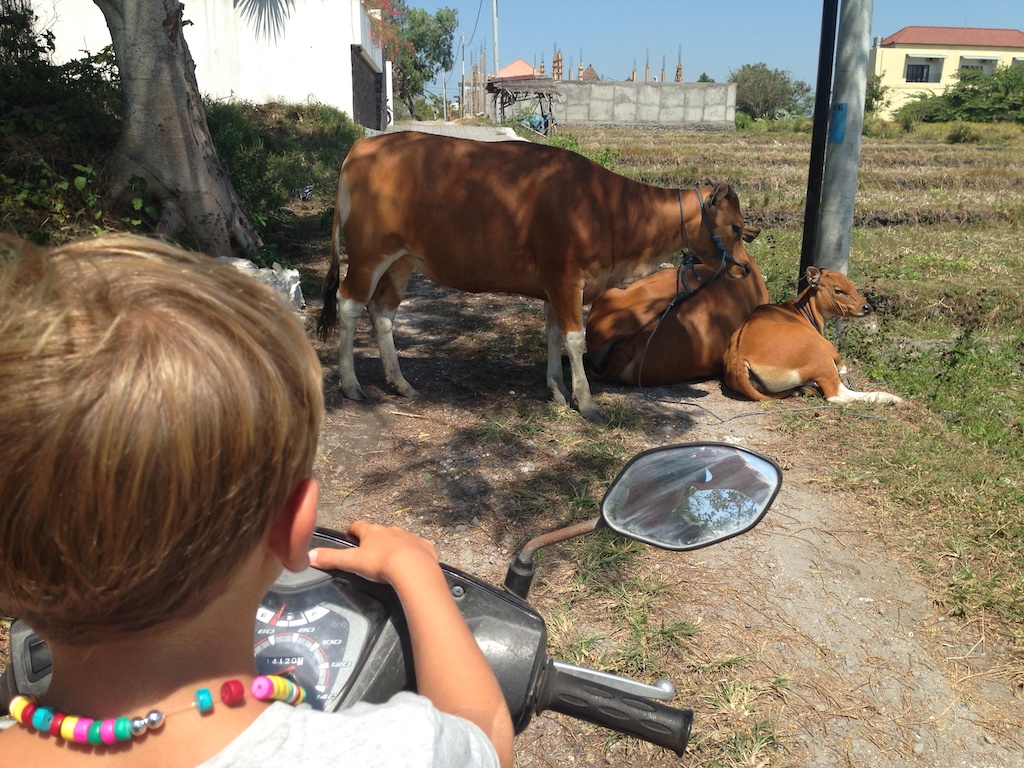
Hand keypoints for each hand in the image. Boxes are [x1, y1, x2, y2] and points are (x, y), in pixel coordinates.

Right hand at [308, 520, 439, 586]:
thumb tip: (308, 555)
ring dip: (393, 545)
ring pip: (398, 537)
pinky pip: (417, 546)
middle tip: (368, 551)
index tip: (349, 535)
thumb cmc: (379, 563)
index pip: (358, 526)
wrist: (414, 568)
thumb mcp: (352, 562)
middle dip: (373, 539)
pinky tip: (412, 561)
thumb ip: (331, 558)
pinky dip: (413, 552)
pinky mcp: (424, 546)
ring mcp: (409, 536)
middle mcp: (390, 530)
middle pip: (378, 531)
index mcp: (372, 532)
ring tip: (389, 558)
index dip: (352, 530)